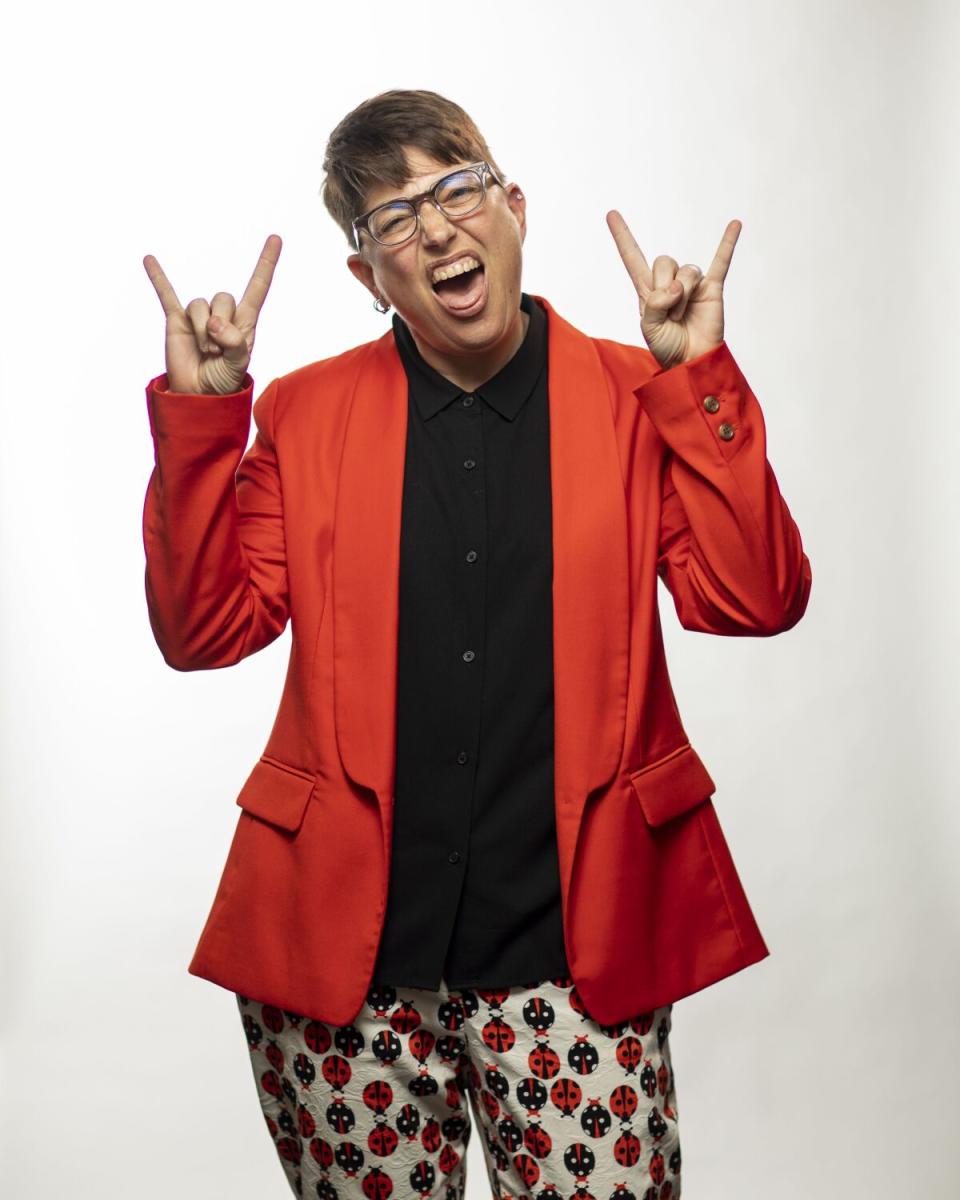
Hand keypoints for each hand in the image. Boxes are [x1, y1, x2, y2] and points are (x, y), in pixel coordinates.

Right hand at [143, 234, 281, 393]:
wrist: (198, 395)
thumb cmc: (223, 381)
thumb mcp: (239, 366)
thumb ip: (235, 343)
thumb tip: (215, 323)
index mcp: (244, 321)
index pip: (257, 287)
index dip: (266, 263)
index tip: (276, 238)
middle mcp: (222, 314)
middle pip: (223, 297)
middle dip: (220, 325)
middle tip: (218, 351)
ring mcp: (199, 316)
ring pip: (200, 305)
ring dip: (202, 329)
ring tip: (204, 351)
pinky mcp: (176, 321)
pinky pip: (166, 294)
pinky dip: (158, 277)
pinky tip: (149, 260)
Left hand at [606, 214, 739, 369]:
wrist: (691, 361)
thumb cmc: (667, 346)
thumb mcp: (648, 329)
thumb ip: (653, 305)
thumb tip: (674, 287)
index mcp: (648, 290)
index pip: (632, 257)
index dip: (622, 236)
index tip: (611, 214)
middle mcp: (669, 282)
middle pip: (664, 261)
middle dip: (665, 287)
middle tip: (669, 311)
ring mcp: (692, 284)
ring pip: (686, 270)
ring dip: (683, 295)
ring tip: (683, 314)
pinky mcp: (712, 288)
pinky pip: (721, 261)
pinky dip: (728, 243)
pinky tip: (735, 224)